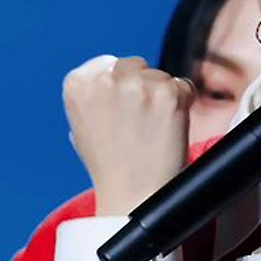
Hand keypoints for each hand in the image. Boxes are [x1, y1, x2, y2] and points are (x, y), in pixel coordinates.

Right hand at [62, 55, 195, 215]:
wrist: (133, 195)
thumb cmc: (110, 167)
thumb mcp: (82, 126)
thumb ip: (93, 94)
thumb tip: (110, 72)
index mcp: (77, 84)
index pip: (107, 64)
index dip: (120, 86)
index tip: (122, 110)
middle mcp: (104, 80)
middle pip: (134, 66)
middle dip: (141, 87)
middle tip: (142, 122)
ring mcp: (137, 86)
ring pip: (160, 76)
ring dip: (162, 97)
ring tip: (153, 130)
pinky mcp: (167, 94)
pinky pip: (184, 86)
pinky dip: (183, 104)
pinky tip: (169, 128)